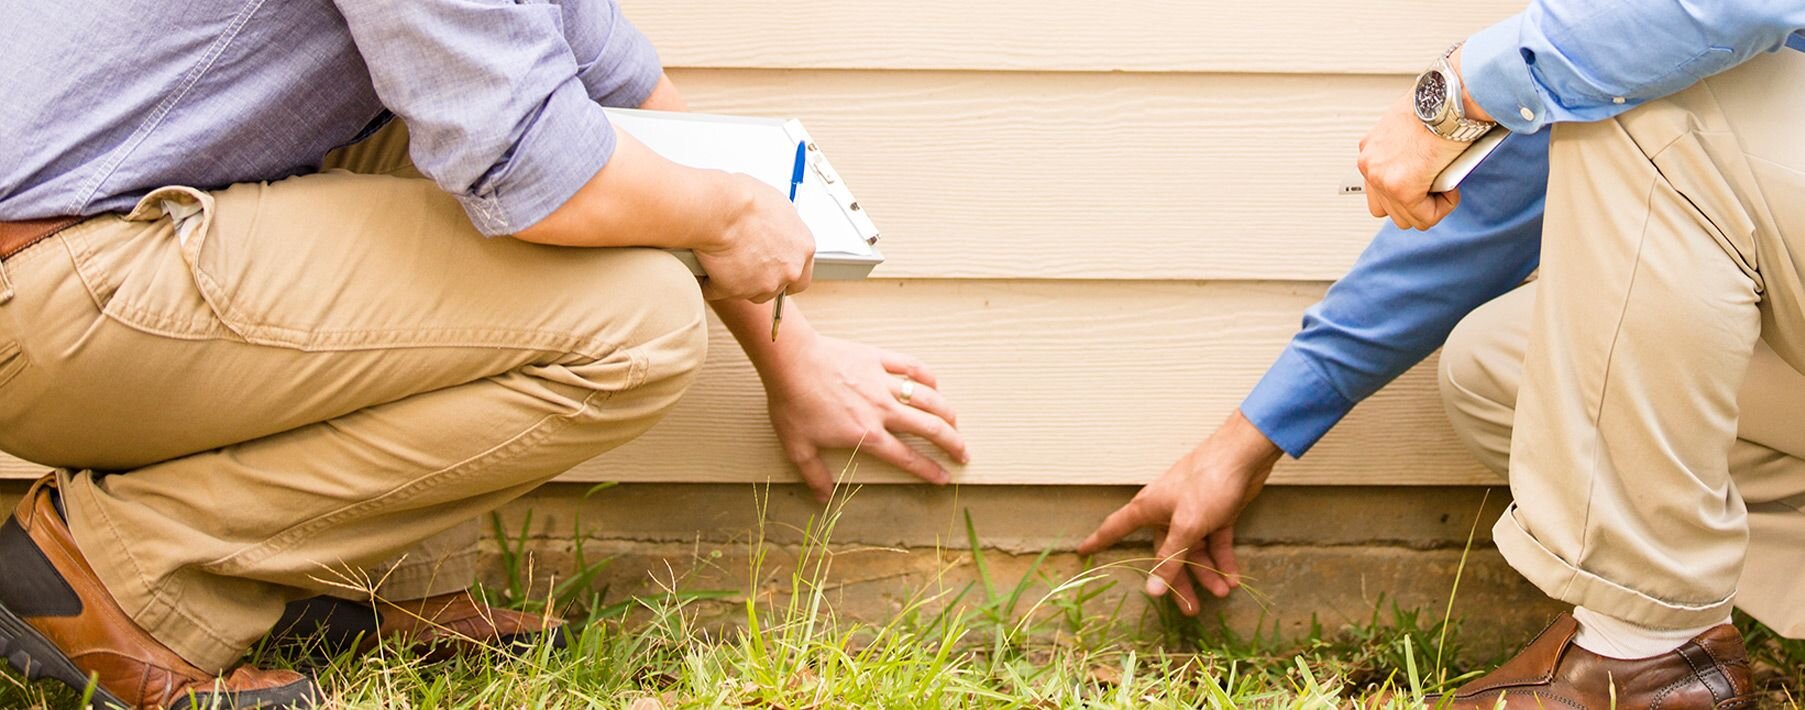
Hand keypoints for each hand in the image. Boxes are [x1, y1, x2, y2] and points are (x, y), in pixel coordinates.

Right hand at [692, 174, 814, 302]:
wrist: (722, 209)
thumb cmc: (746, 199)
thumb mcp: (777, 206)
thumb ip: (781, 228)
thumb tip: (772, 229)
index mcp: (803, 248)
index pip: (802, 273)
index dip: (784, 272)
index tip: (773, 268)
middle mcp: (789, 270)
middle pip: (777, 287)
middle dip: (761, 280)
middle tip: (744, 266)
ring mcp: (765, 284)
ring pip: (750, 292)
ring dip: (737, 282)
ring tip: (721, 260)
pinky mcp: (737, 291)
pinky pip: (719, 290)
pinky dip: (710, 282)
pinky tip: (704, 268)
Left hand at [763, 334, 968, 501]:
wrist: (791, 361)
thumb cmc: (793, 403)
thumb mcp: (798, 447)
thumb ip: (814, 475)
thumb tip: (824, 498)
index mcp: (867, 435)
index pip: (907, 458)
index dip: (929, 470)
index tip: (944, 478)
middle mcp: (883, 410)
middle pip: (930, 428)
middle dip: (952, 443)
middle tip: (963, 452)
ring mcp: (883, 383)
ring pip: (927, 398)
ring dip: (947, 411)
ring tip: (956, 422)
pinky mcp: (878, 360)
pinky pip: (912, 366)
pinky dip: (927, 376)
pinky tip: (934, 384)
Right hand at [1078, 411, 1281, 615]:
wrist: (1244, 456)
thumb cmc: (1207, 482)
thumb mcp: (1187, 526)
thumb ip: (1171, 559)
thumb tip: (1152, 590)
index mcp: (1149, 509)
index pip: (1115, 528)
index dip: (1098, 541)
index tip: (1082, 551)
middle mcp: (1166, 512)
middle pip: (1166, 554)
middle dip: (1179, 581)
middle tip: (1190, 609)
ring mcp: (1191, 513)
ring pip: (1194, 551)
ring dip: (1208, 572)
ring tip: (1223, 592)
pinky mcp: (1215, 514)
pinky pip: (1214, 543)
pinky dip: (1223, 559)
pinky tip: (1233, 577)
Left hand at [1356, 93, 1470, 230]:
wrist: (1451, 96)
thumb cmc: (1440, 105)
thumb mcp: (1411, 126)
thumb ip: (1406, 152)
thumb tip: (1420, 169)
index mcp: (1370, 150)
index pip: (1379, 189)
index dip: (1409, 189)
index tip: (1427, 178)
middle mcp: (1369, 165)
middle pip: (1389, 208)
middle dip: (1418, 201)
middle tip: (1439, 181)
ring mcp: (1382, 179)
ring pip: (1406, 218)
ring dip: (1430, 206)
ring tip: (1445, 181)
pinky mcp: (1402, 190)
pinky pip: (1425, 218)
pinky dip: (1444, 206)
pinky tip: (1452, 186)